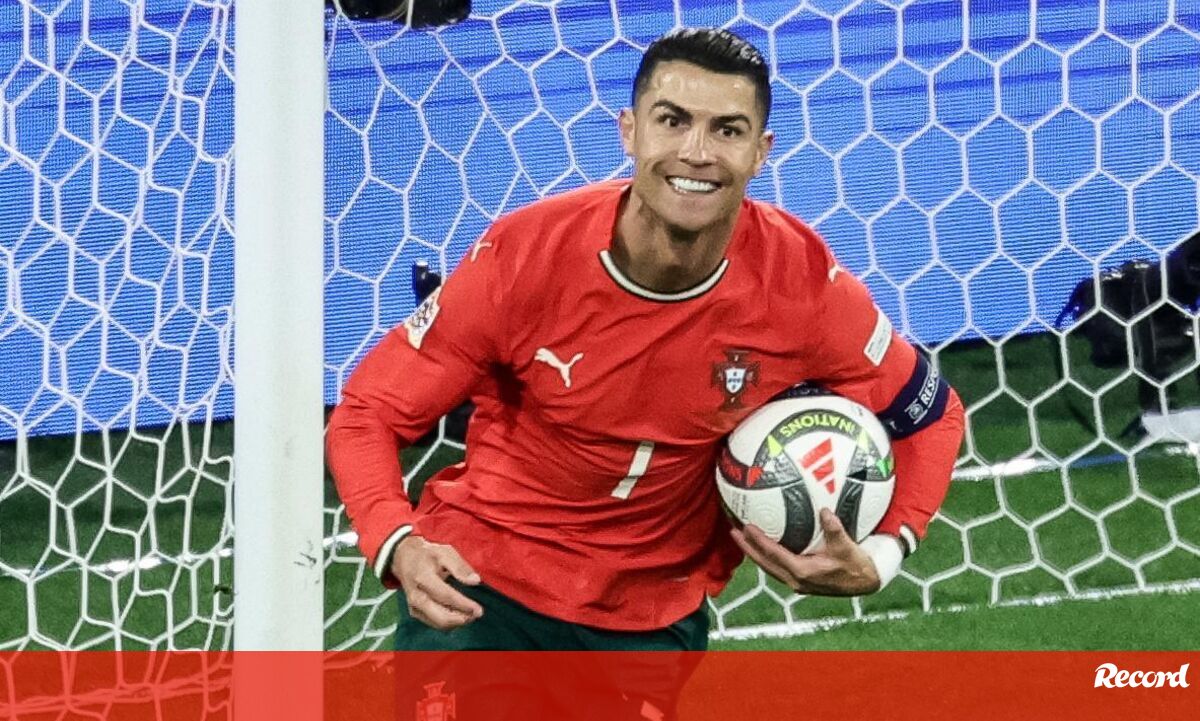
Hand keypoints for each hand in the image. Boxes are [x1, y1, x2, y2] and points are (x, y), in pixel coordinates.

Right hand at [391, 535, 483, 629]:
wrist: (404, 559)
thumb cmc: (427, 555)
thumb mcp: (445, 552)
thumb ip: (460, 567)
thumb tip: (475, 581)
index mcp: (423, 578)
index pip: (446, 596)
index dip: (464, 605)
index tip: (479, 610)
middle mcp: (416, 596)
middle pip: (441, 617)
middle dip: (462, 619)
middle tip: (477, 614)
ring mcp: (414, 606)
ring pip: (439, 623)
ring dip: (457, 622)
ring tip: (470, 614)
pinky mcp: (415, 612)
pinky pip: (434, 623)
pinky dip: (449, 622)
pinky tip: (459, 614)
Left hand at [731, 508, 881, 595]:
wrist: (865, 583)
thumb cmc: (856, 565)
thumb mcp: (846, 546)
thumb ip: (834, 529)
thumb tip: (824, 510)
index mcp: (803, 572)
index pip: (773, 555)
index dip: (758, 541)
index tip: (746, 527)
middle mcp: (796, 580)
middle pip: (764, 563)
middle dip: (748, 548)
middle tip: (734, 532)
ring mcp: (797, 582)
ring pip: (769, 567)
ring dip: (755, 553)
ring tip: (743, 539)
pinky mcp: (801, 581)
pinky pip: (777, 567)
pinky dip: (767, 556)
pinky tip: (765, 545)